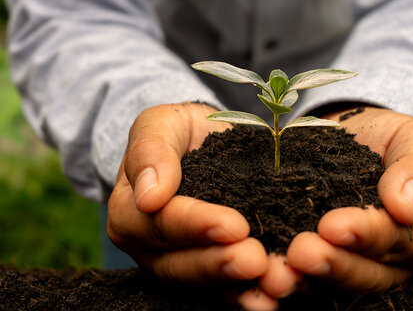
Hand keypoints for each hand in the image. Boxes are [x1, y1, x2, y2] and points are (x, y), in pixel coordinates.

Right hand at [106, 102, 273, 308]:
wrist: (199, 142)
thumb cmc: (177, 131)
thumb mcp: (160, 124)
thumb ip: (151, 151)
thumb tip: (149, 196)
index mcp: (129, 212)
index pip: (162, 224)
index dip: (197, 226)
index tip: (233, 225)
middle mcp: (150, 247)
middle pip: (182, 264)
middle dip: (220, 263)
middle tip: (256, 260)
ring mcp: (178, 263)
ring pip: (206, 283)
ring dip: (240, 285)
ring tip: (274, 282)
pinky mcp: (208, 269)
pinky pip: (226, 287)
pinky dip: (250, 291)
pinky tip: (277, 294)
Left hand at [278, 107, 412, 294]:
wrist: (356, 137)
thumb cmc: (393, 137)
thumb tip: (407, 208)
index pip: (397, 239)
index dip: (365, 234)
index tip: (332, 226)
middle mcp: (396, 263)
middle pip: (366, 272)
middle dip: (332, 263)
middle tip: (300, 253)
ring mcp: (360, 269)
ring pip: (335, 284)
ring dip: (306, 281)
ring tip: (278, 275)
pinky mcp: (327, 267)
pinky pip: (311, 281)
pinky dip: (290, 280)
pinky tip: (267, 276)